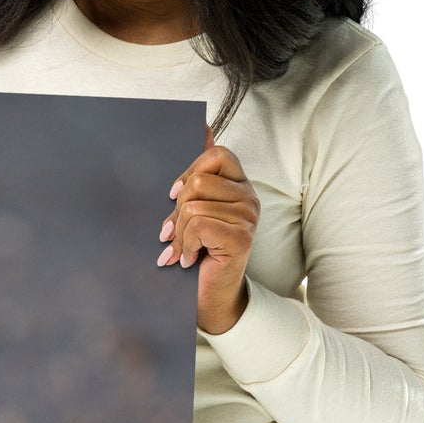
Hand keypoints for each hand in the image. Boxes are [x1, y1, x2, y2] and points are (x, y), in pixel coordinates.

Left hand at [157, 124, 258, 334]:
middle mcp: (249, 197)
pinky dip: (184, 244)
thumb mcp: (193, 208)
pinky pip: (198, 224)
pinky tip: (188, 259)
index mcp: (238, 185)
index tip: (174, 196)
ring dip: (179, 232)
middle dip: (177, 209)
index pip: (217, 154)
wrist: (209, 297)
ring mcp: (248, 217)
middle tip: (174, 232)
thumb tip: (202, 125)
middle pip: (199, 181)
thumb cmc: (199, 251)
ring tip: (182, 249)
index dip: (190, 171)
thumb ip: (199, 171)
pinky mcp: (241, 236)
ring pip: (194, 205)